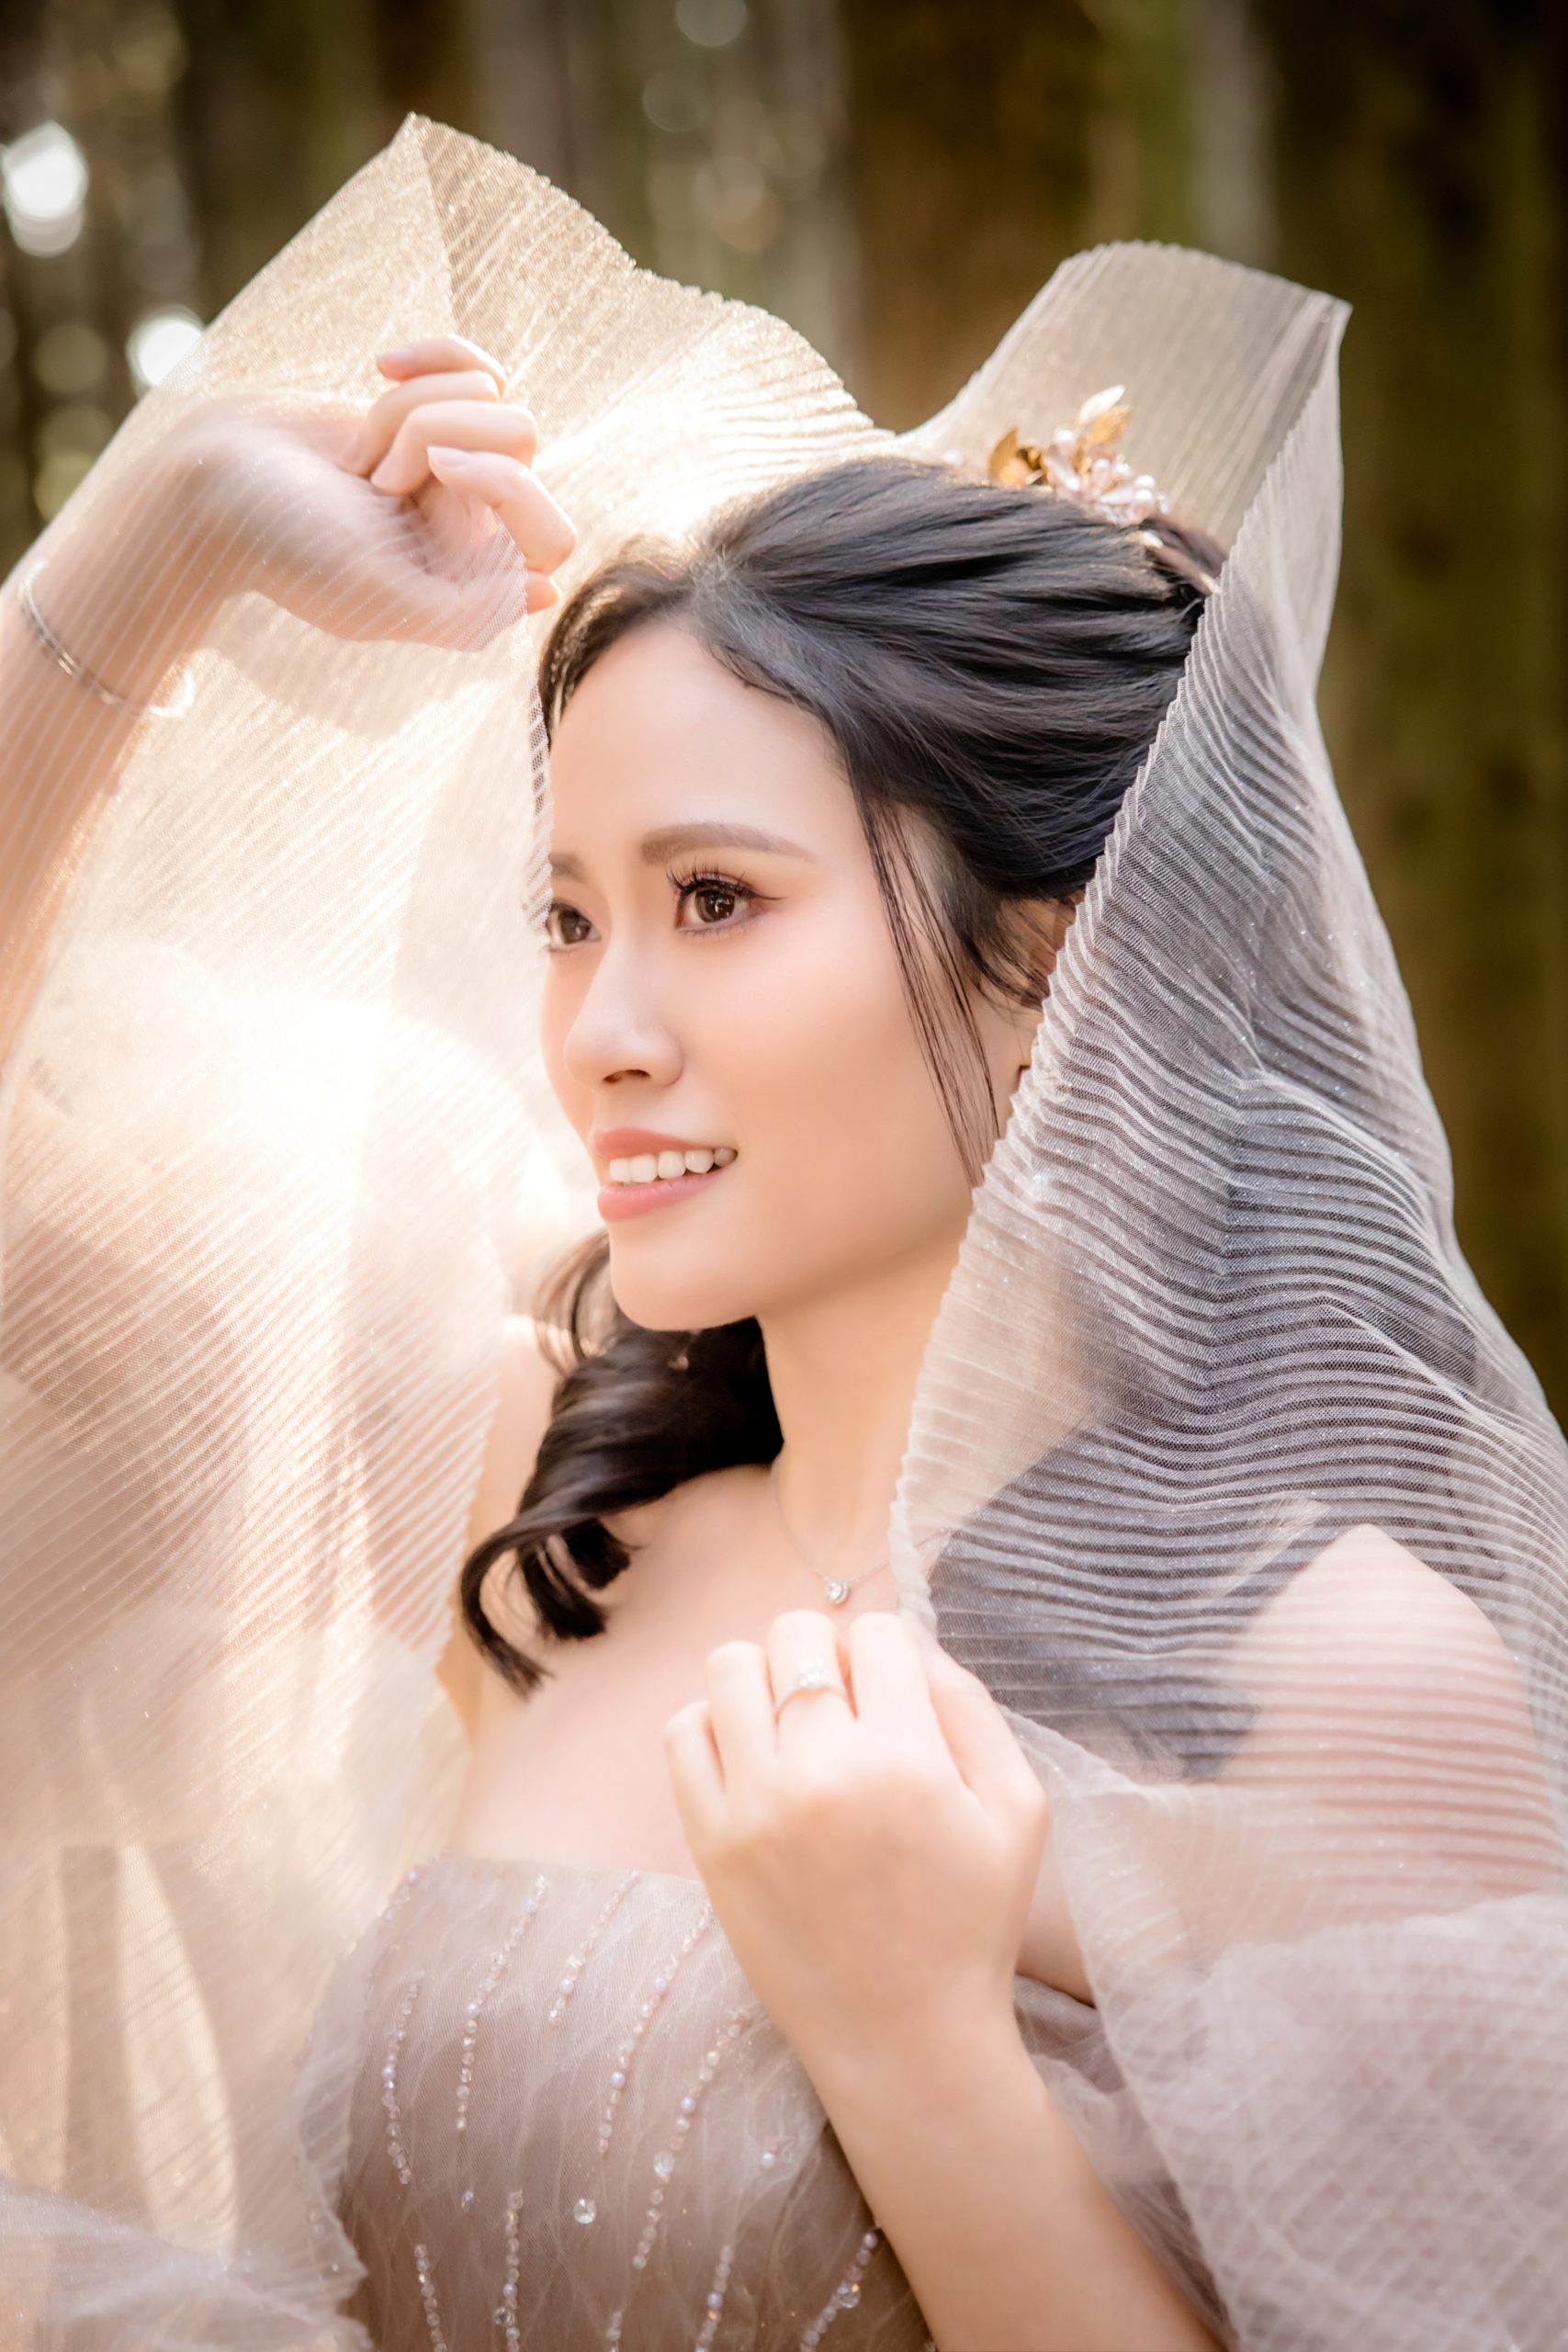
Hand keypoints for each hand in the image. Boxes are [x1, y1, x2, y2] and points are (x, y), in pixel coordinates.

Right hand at [180, 332, 575, 643]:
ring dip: (411, 407)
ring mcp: (453, 470)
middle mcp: (474, 532)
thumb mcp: (374, 598)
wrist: (210, 479)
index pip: (551, 532)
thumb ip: (465, 617)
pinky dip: (430, 356)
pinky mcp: (428, 413)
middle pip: (522, 442)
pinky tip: (381, 365)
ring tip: (359, 457)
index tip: (436, 475)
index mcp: (472, 586)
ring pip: (489, 397)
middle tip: (375, 476)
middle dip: (439, 433)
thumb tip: (547, 590)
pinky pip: (474, 364)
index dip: (503, 486)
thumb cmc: (285, 547)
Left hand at [663, 1607, 1050, 2081]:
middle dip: (825, 1655)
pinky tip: (754, 1761)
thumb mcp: (1017, 1809)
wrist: (904, 2039)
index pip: (877, 1632)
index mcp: (907, 1759)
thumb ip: (970, 1707)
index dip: (890, 1656)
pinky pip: (683, 1731)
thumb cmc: (971, 1922)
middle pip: (796, 1632)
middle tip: (845, 1714)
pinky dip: (715, 1726)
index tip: (893, 1701)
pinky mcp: (709, 1842)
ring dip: (766, 1680)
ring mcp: (754, 1806)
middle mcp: (822, 1771)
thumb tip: (908, 1642)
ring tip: (794, 1729)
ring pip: (730, 1667)